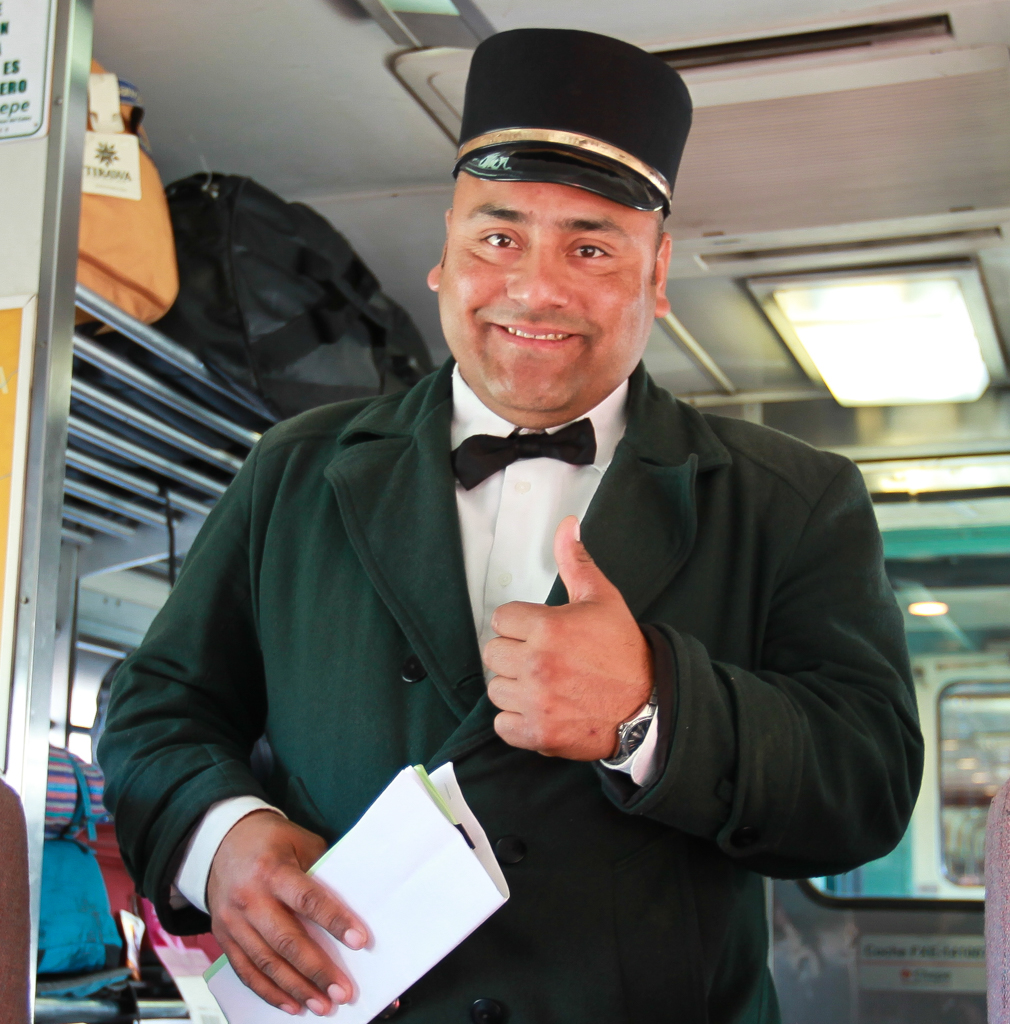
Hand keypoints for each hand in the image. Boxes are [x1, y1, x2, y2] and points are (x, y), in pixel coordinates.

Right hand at [206, 810, 368, 1015]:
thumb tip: (351, 904)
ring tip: (323, 1005)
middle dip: (316, 970)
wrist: (221, 842)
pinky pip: (246, 971)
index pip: (307, 899)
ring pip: (266, 963)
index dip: (334, 921)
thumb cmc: (270, 841)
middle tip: (343, 991)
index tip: (359, 941)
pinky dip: (269, 992)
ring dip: (296, 989)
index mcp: (272, 870)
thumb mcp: (300, 842)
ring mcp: (232, 921)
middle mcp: (249, 898)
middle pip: (286, 940)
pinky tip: (292, 1005)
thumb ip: (321, 871)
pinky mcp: (223, 937)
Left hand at [484, 515, 652, 759]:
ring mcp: (537, 701)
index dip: (520, 624)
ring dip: (514, 688)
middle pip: (493, 653)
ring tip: (543, 685)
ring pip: (496, 689)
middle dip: (514, 654)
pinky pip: (502, 725)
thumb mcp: (601, 599)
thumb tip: (567, 524)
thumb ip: (575, 561)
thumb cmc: (623, 651)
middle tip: (541, 659)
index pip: (501, 619)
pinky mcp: (538, 734)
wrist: (648, 705)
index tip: (540, 633)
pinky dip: (516, 721)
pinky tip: (539, 709)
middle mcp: (537, 664)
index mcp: (548, 628)